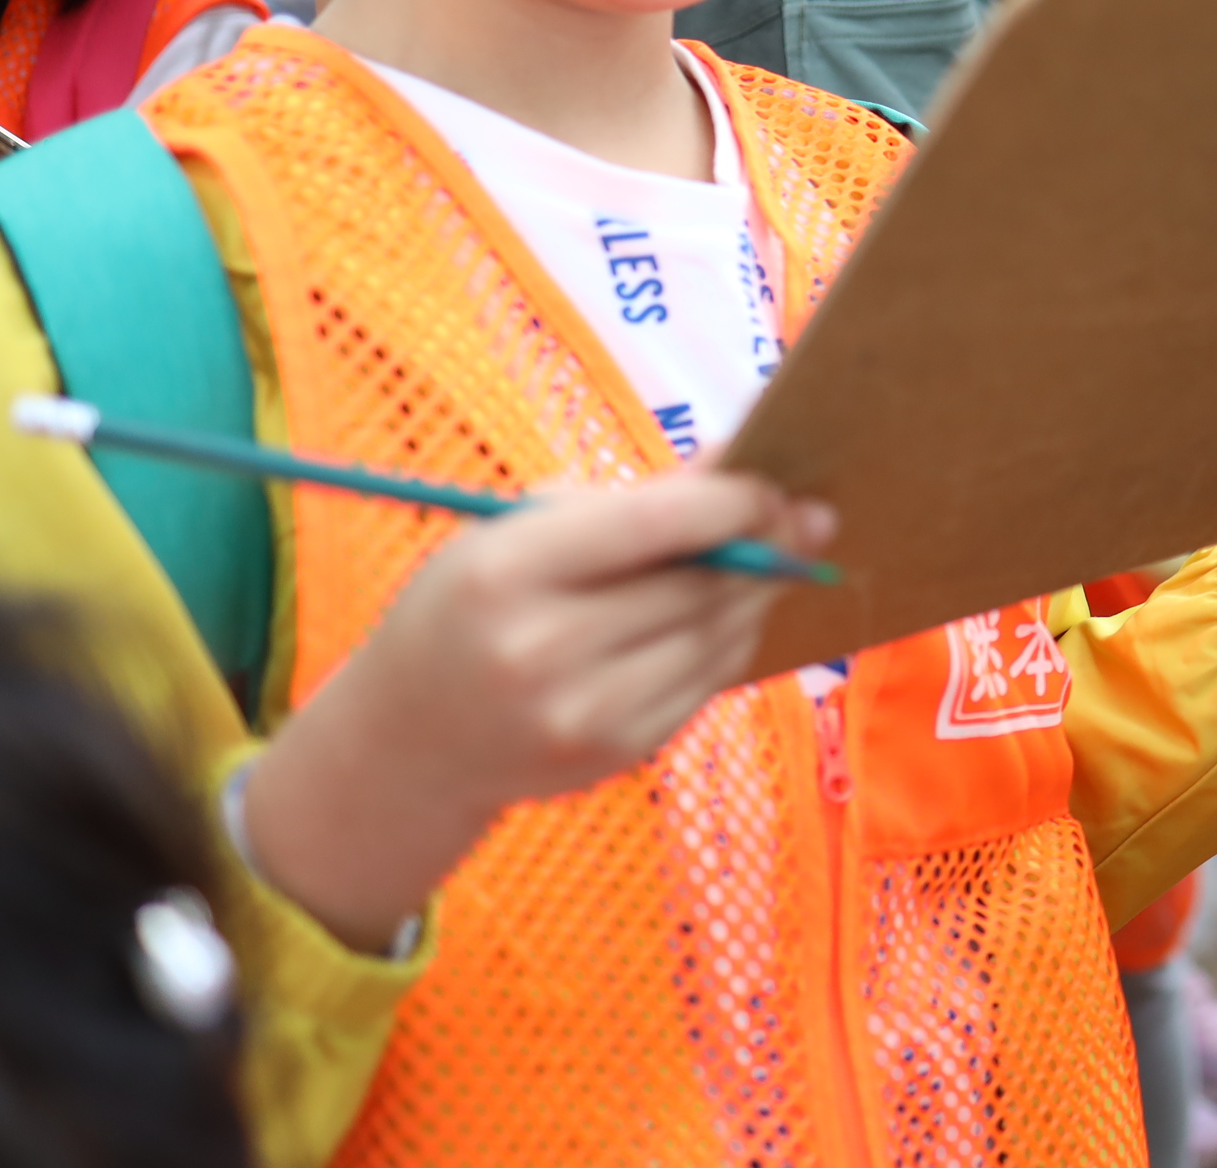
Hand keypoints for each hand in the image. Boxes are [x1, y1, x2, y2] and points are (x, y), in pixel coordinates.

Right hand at [244, 471, 826, 952]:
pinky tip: (731, 613)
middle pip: (698, 585)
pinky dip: (730, 641)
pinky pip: (706, 683)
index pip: (656, 526)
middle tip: (808, 516)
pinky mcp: (615, 755)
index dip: (734, 501)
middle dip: (767, 545)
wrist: (408, 739)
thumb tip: (741, 461)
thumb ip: (633, 501)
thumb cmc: (472, 605)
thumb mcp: (522, 533)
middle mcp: (540, 650)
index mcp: (506, 573)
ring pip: (716, 637)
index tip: (775, 484)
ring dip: (759, 593)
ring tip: (779, 558)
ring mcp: (581, 713)